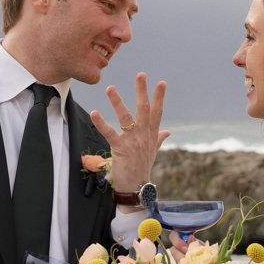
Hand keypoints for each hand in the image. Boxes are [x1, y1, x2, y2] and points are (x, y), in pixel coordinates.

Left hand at [90, 72, 168, 193]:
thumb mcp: (153, 152)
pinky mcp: (121, 149)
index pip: (157, 112)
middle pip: (145, 109)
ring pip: (126, 117)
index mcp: (151, 135)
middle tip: (141, 75)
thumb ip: (159, 139)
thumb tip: (168, 131)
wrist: (137, 188)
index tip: (161, 82)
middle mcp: (144, 135)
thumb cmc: (143, 169)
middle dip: (142, 91)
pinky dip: (102, 123)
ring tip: (110, 88)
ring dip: (117, 102)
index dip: (159, 97)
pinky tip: (95, 113)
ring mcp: (133, 142)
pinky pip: (110, 133)